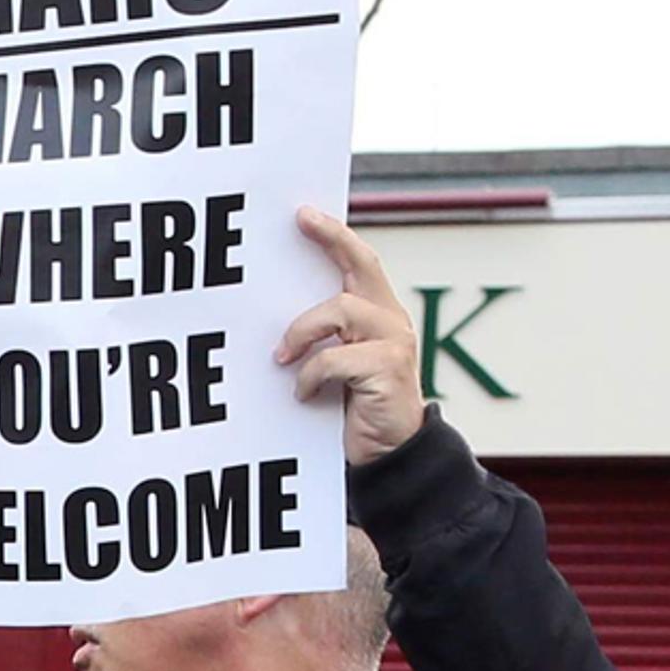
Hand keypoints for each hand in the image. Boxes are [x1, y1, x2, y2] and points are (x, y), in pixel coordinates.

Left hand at [277, 208, 427, 465]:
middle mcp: (391, 320)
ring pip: (340, 310)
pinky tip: (304, 394)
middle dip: (331, 239)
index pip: (359, 263)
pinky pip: (334, 358)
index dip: (335, 236)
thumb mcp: (337, 368)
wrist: (392, 456)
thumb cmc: (356, 413)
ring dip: (302, 332)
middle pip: (361, 265)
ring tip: (282, 359)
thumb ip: (323, 340)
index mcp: (378, 316)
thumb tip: (276, 322)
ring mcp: (393, 341)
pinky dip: (310, 375)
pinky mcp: (387, 367)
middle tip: (299, 222)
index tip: (304, 214)